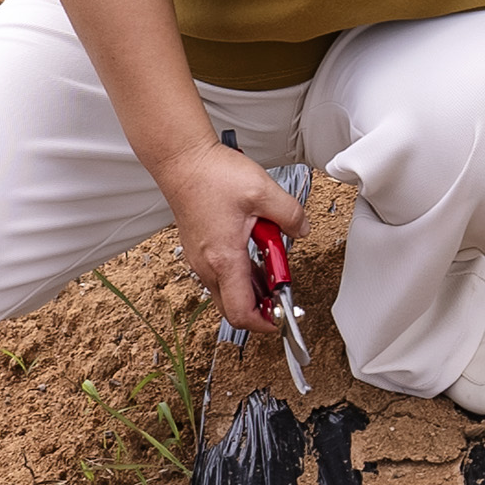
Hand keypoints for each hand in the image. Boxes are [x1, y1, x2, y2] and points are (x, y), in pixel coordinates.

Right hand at [154, 139, 306, 332]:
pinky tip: (256, 254)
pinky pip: (220, 274)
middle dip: (260, 307)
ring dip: (251, 288)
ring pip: (226, 291)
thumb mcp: (263, 192)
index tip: (281, 318)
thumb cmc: (212, 175)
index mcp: (224, 258)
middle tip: (281, 295)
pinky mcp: (198, 249)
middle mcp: (207, 265)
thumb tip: (302, 230)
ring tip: (273, 269)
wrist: (182, 161)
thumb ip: (290, 214)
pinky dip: (240, 273)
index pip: (241, 312)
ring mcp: (199, 258)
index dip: (264, 323)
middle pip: (232, 307)